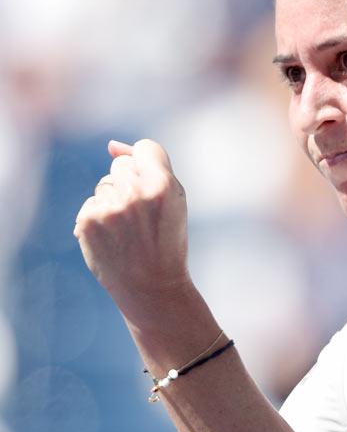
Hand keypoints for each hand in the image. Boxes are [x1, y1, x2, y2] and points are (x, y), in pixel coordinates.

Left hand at [74, 139, 190, 317]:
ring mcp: (109, 207)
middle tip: (142, 217)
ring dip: (113, 202)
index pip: (146, 148)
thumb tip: (111, 145)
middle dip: (128, 184)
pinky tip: (113, 239)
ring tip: (128, 231)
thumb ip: (150, 167)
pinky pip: (91, 203)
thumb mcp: (174, 201)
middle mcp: (135, 193)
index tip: (153, 189)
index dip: (149, 166)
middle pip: (120, 165)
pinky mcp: (88, 221)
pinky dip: (99, 218)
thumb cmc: (167, 240)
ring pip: (104, 185)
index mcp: (163, 185)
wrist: (152, 286)